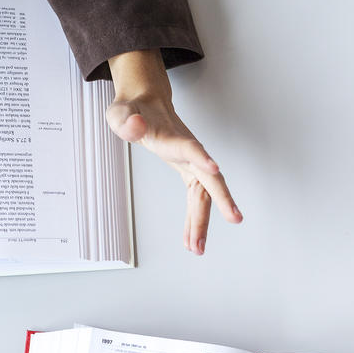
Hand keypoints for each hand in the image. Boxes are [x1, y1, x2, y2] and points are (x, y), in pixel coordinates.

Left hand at [106, 49, 240, 254]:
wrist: (147, 104)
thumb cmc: (132, 110)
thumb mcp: (119, 112)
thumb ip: (125, 120)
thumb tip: (136, 126)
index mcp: (170, 136)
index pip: (189, 147)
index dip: (201, 157)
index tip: (215, 169)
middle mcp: (188, 151)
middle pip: (208, 178)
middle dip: (222, 199)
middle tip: (234, 219)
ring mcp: (192, 164)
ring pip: (205, 195)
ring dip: (203, 221)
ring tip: (198, 248)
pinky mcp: (190, 173)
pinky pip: (197, 200)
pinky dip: (194, 221)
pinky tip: (191, 241)